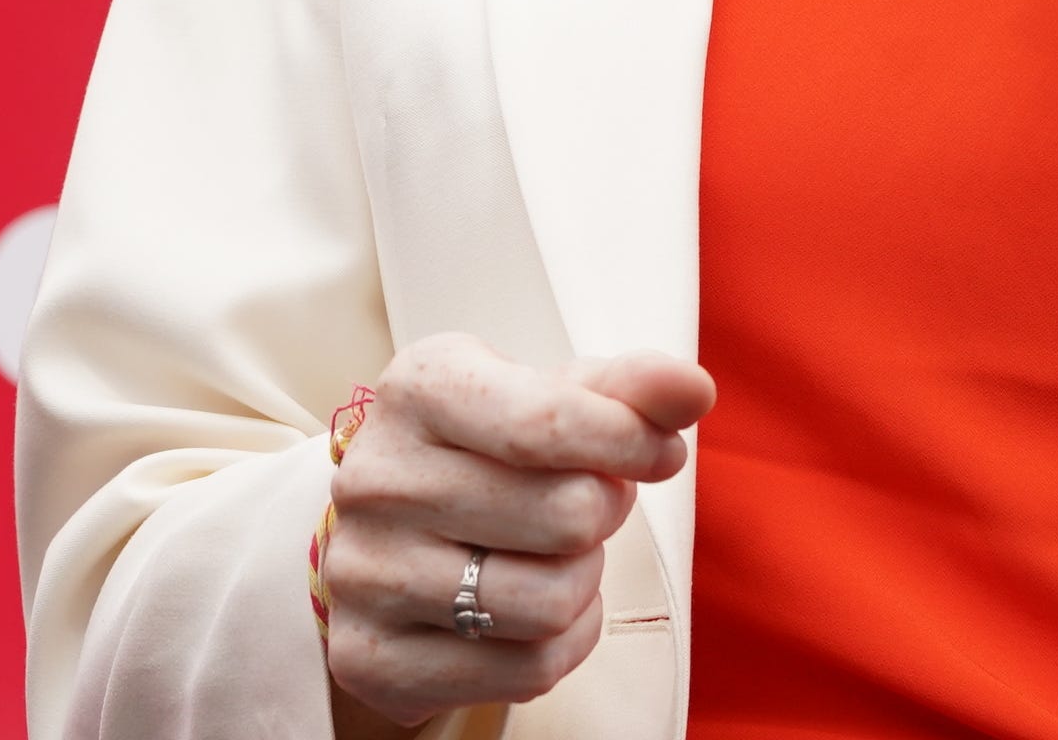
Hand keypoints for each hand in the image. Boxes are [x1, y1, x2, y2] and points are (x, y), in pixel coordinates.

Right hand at [318, 332, 711, 733]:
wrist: (390, 535)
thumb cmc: (488, 453)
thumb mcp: (550, 397)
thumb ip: (627, 388)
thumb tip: (692, 389)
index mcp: (421, 389)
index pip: (547, 424)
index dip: (630, 442)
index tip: (661, 452)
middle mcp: (377, 479)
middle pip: (568, 516)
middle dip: (604, 511)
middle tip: (586, 503)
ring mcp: (365, 573)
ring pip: (551, 603)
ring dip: (583, 581)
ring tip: (555, 555)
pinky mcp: (372, 658)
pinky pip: (528, 669)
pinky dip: (565, 641)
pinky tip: (535, 610)